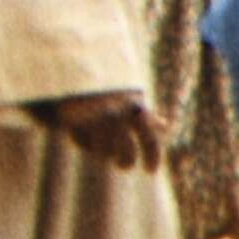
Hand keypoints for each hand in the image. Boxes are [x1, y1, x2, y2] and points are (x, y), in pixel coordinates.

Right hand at [31, 90, 164, 168]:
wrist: (75, 67)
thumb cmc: (107, 85)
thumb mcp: (129, 95)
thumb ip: (146, 112)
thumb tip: (165, 125)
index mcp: (135, 108)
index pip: (150, 141)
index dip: (152, 159)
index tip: (150, 171)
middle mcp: (118, 115)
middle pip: (126, 153)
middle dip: (125, 162)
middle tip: (123, 166)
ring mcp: (94, 119)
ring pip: (104, 153)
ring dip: (104, 154)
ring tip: (101, 150)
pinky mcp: (73, 121)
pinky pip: (83, 143)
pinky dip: (84, 143)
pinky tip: (82, 134)